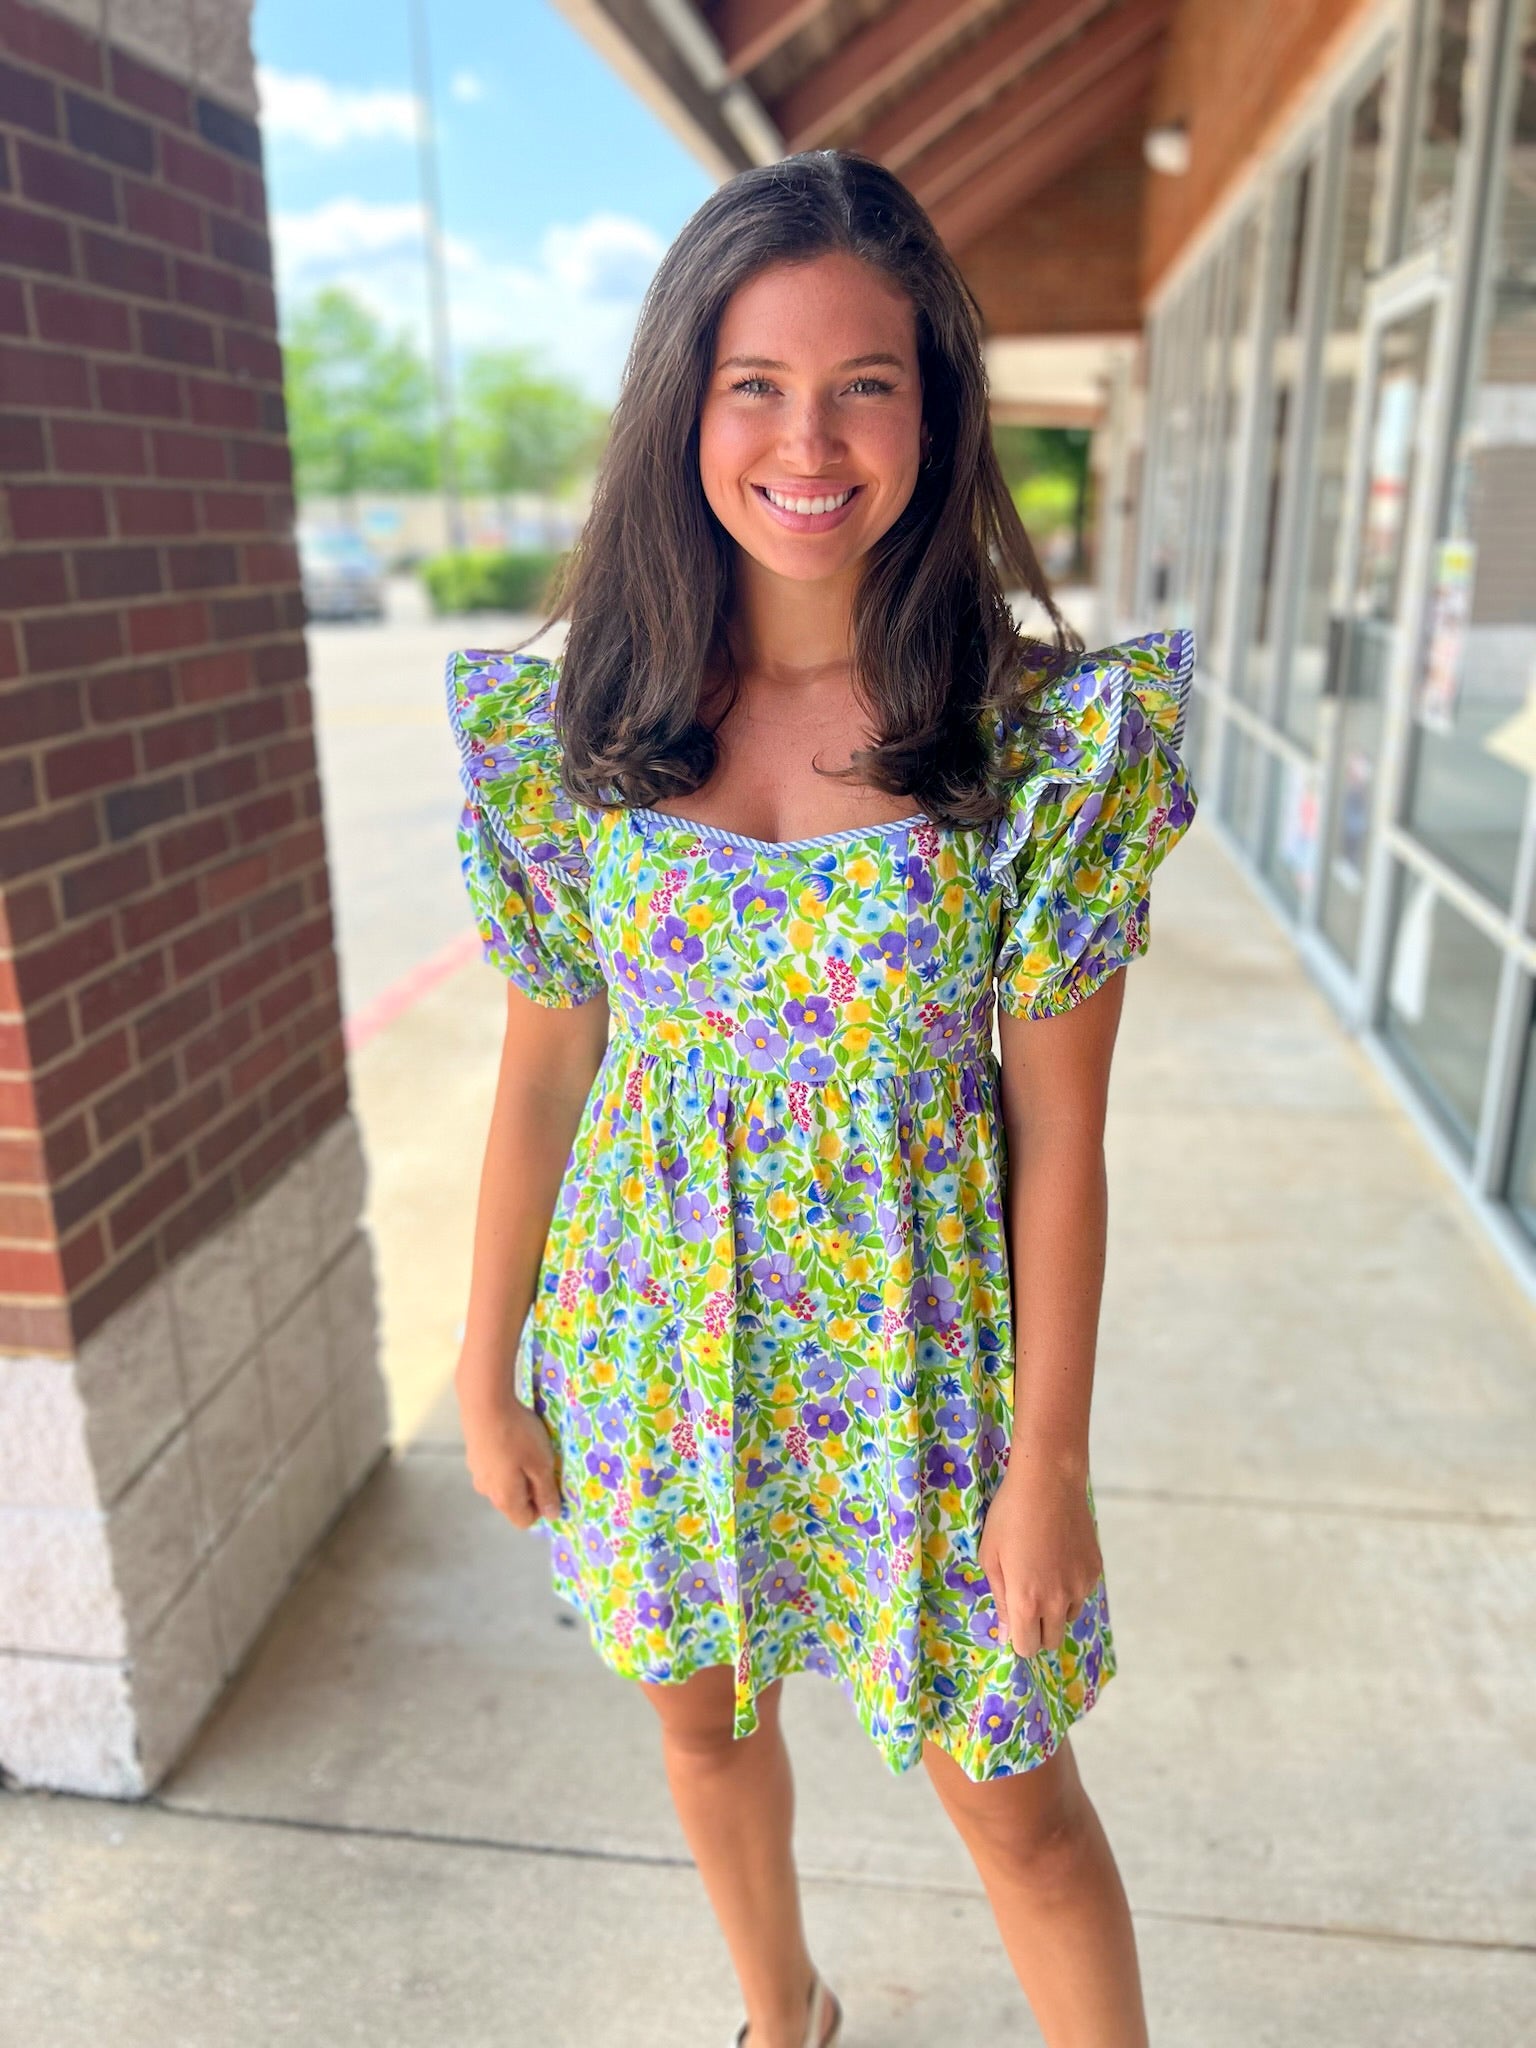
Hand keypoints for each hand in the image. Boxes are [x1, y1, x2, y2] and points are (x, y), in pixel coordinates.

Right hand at [456, 1369, 561, 1529]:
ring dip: (517, 1472)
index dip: (541, 1507)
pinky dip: (505, 1458)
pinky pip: (494, 1466)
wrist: (484, 1403)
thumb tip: (552, 1515)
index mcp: (505, 1499)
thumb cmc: (518, 1436)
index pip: (525, 1520)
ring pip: (503, 1483)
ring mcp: (476, 1472)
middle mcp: (487, 1491)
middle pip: (513, 1502)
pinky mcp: (472, 1454)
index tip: (550, 1483)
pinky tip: (511, 1437)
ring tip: (526, 1446)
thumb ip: (547, 1492)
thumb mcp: (541, 1464)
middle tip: (541, 1461)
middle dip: (530, 1488)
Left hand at [977, 1459, 1101, 1657]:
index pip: (1027, 1647)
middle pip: (1050, 1640)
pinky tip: (1058, 1556)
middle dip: (1036, 1629)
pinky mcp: (1094, 1570)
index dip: (1017, 1638)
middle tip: (1026, 1598)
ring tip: (1042, 1572)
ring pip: (1067, 1616)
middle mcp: (1057, 1601)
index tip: (1012, 1622)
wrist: (1049, 1482)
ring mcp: (1080, 1586)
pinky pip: (1081, 1592)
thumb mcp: (991, 1556)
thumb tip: (1005, 1633)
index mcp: (1027, 1601)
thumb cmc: (1010, 1516)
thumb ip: (1000, 1599)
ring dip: (1055, 1608)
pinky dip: (1070, 1585)